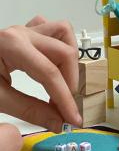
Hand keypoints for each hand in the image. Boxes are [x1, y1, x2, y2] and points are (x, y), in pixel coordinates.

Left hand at [0, 16, 81, 132]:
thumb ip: (30, 111)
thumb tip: (59, 122)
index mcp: (13, 46)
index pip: (50, 73)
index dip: (65, 99)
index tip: (74, 119)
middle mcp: (24, 33)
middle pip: (64, 52)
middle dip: (71, 81)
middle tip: (65, 104)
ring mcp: (26, 30)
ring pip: (63, 32)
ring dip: (70, 57)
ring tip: (64, 80)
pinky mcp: (27, 33)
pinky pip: (52, 29)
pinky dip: (61, 43)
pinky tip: (55, 60)